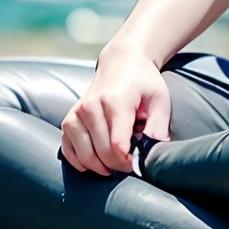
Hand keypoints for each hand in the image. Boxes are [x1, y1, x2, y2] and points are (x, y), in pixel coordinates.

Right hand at [60, 40, 171, 176]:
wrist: (121, 61)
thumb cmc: (142, 82)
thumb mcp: (159, 100)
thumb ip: (158, 128)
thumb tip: (153, 155)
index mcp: (115, 101)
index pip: (118, 145)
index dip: (129, 161)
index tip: (137, 161)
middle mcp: (91, 106)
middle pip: (102, 153)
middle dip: (118, 165)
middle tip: (129, 159)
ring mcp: (77, 113)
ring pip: (85, 156)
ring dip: (100, 166)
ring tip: (114, 160)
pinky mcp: (69, 119)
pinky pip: (68, 150)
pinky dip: (80, 161)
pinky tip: (94, 160)